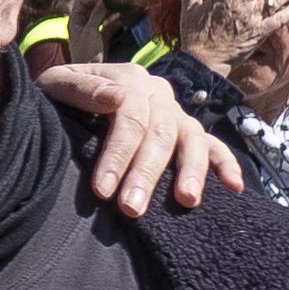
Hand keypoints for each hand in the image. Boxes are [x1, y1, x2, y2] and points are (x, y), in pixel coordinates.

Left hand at [42, 58, 239, 213]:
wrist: (65, 98)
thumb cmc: (57, 98)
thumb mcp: (56, 85)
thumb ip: (81, 88)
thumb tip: (115, 97)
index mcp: (129, 80)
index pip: (131, 116)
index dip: (118, 154)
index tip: (101, 191)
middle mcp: (157, 93)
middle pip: (160, 133)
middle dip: (146, 173)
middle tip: (132, 209)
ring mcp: (175, 112)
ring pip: (190, 139)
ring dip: (190, 171)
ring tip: (186, 201)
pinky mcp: (186, 130)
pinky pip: (212, 145)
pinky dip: (225, 164)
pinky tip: (232, 187)